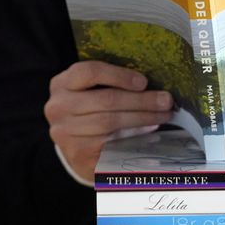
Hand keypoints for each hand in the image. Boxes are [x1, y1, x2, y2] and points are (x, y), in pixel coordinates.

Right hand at [44, 61, 173, 182]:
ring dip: (142, 117)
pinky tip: (149, 131)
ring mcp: (65, 131)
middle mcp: (58, 107)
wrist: (77, 149)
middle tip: (166, 101)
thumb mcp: (92, 93)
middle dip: (141, 100)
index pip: (88, 72)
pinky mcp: (77, 152)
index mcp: (62, 84)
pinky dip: (133, 135)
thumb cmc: (90, 113)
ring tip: (163, 115)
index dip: (119, 75)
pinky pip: (110, 141)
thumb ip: (112, 85)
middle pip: (106, 100)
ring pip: (110, 121)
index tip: (144, 82)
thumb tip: (152, 83)